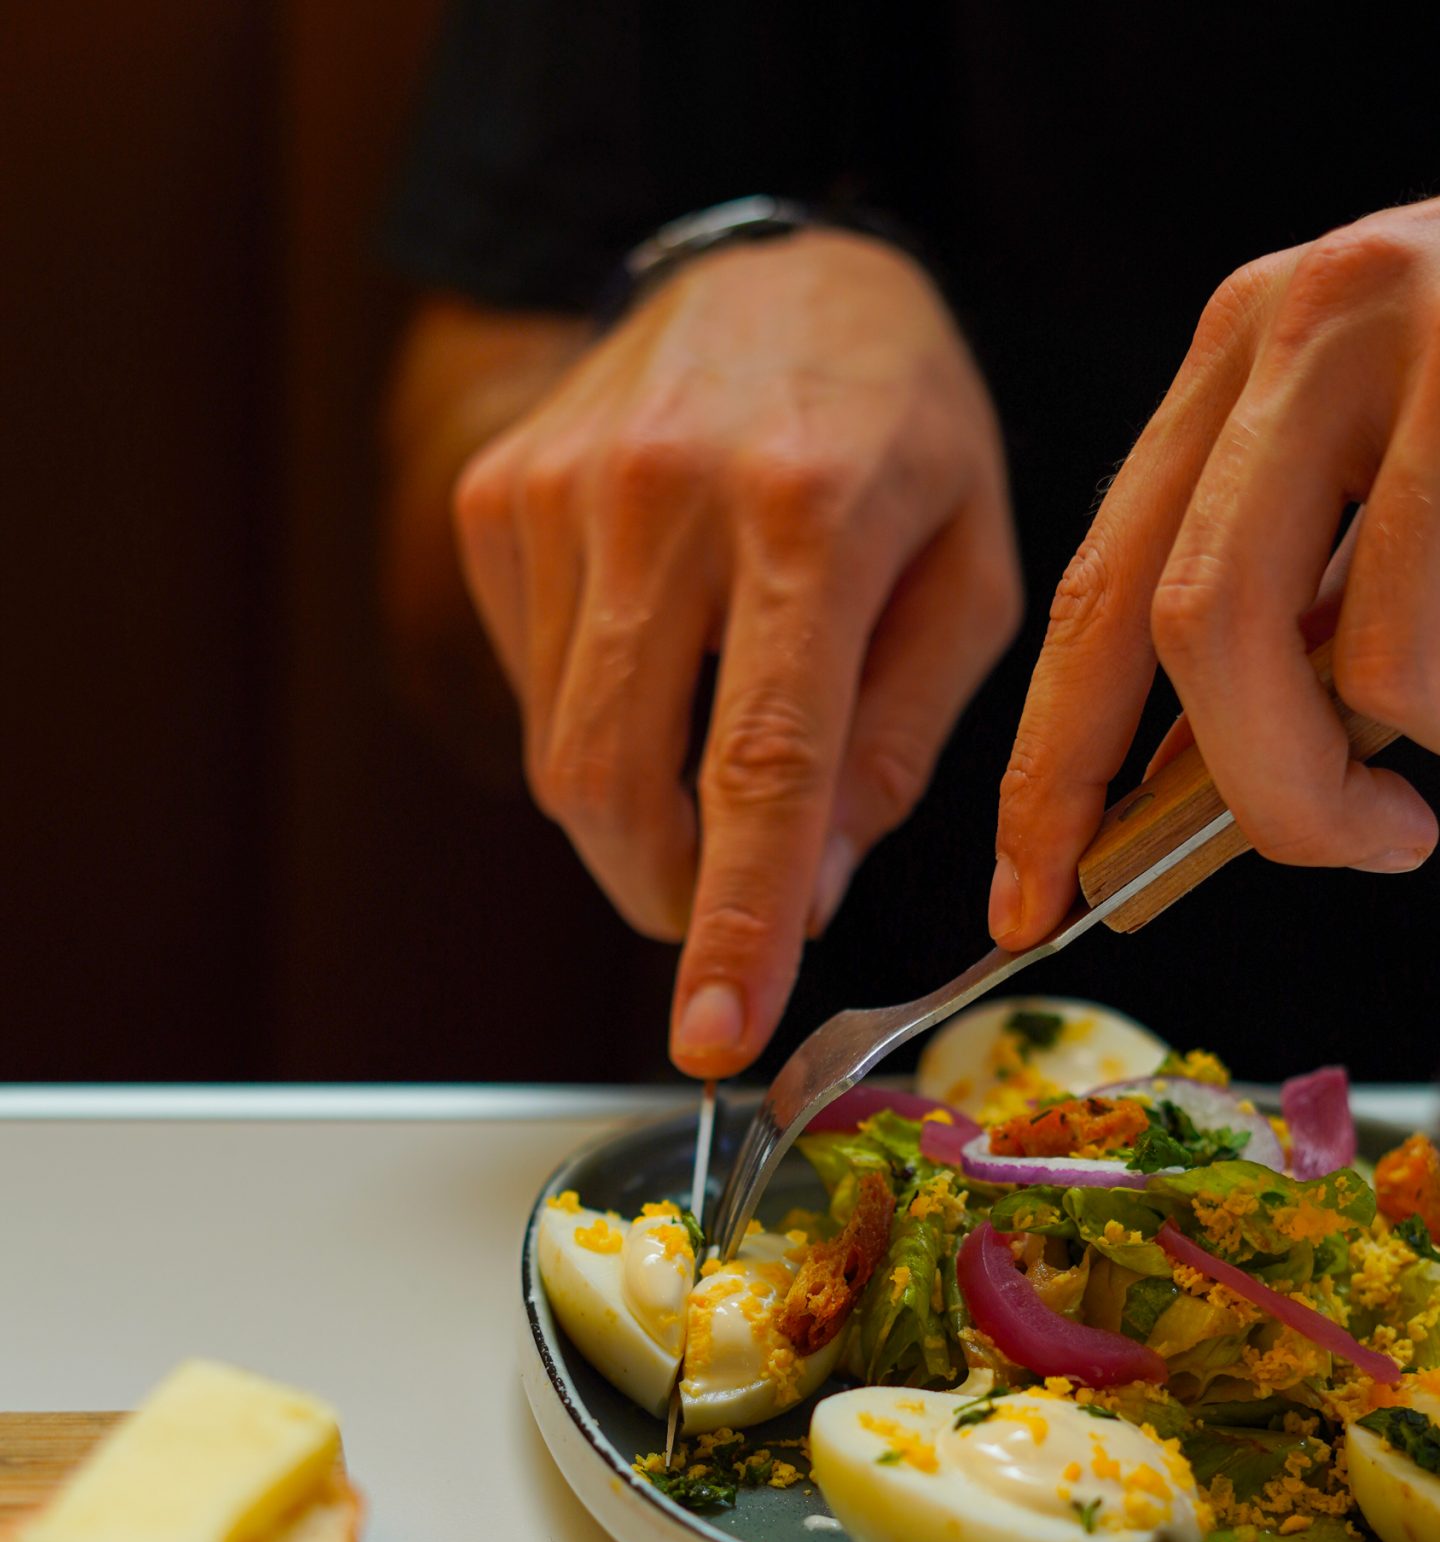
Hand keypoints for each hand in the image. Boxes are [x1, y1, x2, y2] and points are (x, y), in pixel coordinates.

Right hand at [453, 231, 1020, 1072]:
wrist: (775, 266)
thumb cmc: (900, 431)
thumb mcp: (967, 572)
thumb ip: (894, 743)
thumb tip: (808, 893)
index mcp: (808, 509)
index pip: (758, 764)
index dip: (736, 920)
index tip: (715, 1037)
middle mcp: (662, 492)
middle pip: (622, 781)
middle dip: (671, 897)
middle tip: (723, 927)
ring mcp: (557, 491)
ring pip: (564, 753)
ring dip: (634, 825)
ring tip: (708, 774)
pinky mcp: (494, 499)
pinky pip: (530, 687)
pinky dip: (596, 728)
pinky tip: (658, 663)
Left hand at [992, 198, 1439, 947]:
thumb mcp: (1384, 481)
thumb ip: (1288, 607)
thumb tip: (1183, 788)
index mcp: (1243, 353)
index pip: (1099, 590)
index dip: (1053, 767)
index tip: (1028, 898)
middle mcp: (1308, 320)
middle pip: (1198, 622)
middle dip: (1264, 790)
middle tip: (1346, 846)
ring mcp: (1426, 327)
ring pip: (1358, 652)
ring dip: (1401, 757)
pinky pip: (1439, 639)